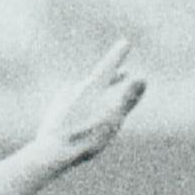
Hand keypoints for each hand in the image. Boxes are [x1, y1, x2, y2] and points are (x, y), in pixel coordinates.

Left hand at [34, 37, 148, 166]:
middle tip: (124, 74)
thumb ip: (127, 99)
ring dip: (95, 94)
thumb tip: (143, 78)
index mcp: (91, 87)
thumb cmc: (85, 136)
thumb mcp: (112, 118)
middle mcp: (75, 89)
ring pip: (83, 94)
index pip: (109, 66)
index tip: (125, 42)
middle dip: (112, 79)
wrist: (51, 152)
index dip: (118, 55)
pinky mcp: (53, 115)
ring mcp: (62, 101)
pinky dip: (80, 109)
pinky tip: (77, 116)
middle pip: (98, 81)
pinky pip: (71, 108)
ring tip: (102, 98)